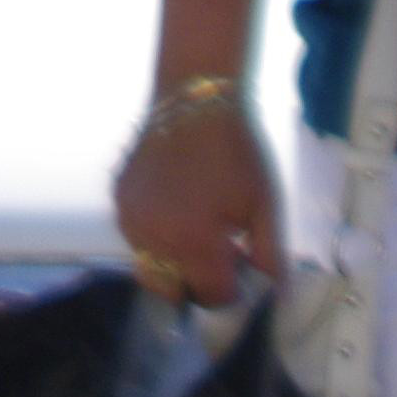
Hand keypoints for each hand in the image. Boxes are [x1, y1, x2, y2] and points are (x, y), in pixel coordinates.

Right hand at [112, 93, 278, 305]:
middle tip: (220, 258)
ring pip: (151, 267)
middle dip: (197, 285)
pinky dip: (156, 237)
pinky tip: (179, 208)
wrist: (195, 99)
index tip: (241, 272)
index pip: (209, 297)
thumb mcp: (264, 207)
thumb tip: (278, 298)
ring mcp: (130, 219)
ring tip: (200, 227)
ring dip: (175, 262)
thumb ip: (270, 259)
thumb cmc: (237, 152)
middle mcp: (153, 237)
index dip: (230, 293)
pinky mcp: (119, 201)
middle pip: (173, 291)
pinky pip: (136, 238)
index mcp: (193, 241)